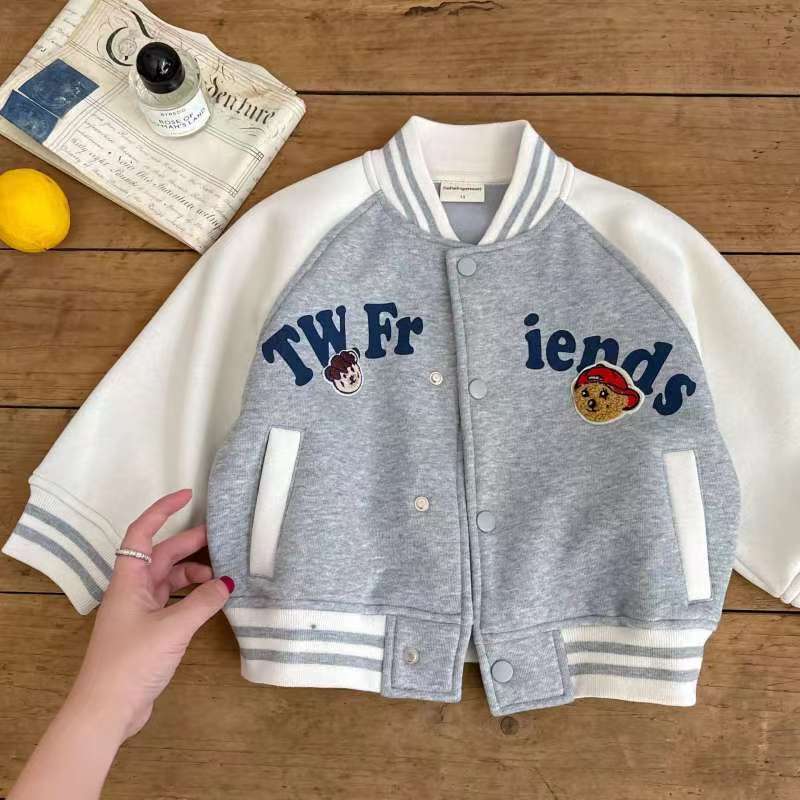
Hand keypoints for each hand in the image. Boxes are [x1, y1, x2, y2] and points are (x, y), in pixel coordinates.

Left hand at [66, 488, 232, 740]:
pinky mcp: (148, 630)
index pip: (143, 533)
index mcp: (129, 580)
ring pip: (170, 578)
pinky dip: (193, 595)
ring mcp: (140, 610)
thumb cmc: (132, 661)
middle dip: (191, 544)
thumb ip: (204, 602)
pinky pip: (174, 600)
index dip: (163, 510)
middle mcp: (133, 589)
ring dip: (195, 573)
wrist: (107, 709)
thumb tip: (228, 582)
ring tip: (224, 574)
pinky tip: (212, 598)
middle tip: (224, 537)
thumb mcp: (173, 628)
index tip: (188, 495)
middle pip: (162, 555)